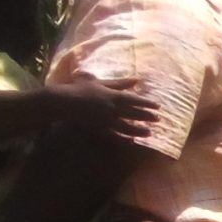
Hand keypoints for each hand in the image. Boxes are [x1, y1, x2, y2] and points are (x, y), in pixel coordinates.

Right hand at [44, 77, 159, 143]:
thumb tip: (136, 80)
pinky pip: (114, 136)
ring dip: (139, 130)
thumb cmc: (79, 88)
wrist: (62, 102)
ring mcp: (105, 121)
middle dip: (147, 117)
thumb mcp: (99, 81)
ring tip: (150, 133)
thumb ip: (118, 83)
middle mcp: (112, 109)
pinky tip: (132, 142)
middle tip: (159, 119)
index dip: (147, 103)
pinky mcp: (98, 129)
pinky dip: (123, 139)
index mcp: (112, 95)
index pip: (134, 100)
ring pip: (127, 127)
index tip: (158, 106)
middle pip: (134, 114)